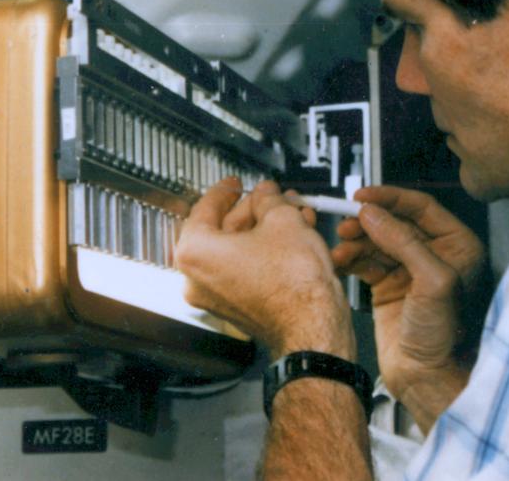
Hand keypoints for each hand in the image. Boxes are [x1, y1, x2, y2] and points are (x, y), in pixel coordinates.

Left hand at [176, 178, 353, 359]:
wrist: (313, 325)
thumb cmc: (292, 285)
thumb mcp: (282, 219)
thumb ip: (268, 198)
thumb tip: (266, 194)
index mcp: (195, 252)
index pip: (204, 208)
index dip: (226, 190)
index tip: (234, 183)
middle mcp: (198, 279)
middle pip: (223, 230)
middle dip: (254, 210)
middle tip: (271, 196)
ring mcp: (218, 297)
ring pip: (239, 251)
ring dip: (265, 229)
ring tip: (291, 213)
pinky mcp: (239, 308)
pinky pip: (247, 270)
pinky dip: (266, 252)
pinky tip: (292, 236)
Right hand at [331, 185, 484, 430]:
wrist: (428, 378)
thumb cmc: (446, 337)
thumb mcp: (433, 281)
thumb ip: (404, 242)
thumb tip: (374, 214)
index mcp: (457, 245)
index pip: (421, 207)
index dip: (390, 198)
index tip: (363, 196)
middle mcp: (434, 254)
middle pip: (394, 222)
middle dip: (368, 222)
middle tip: (347, 224)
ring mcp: (410, 271)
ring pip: (377, 241)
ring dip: (356, 242)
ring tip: (341, 247)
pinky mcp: (389, 288)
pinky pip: (366, 262)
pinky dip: (351, 259)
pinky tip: (340, 261)